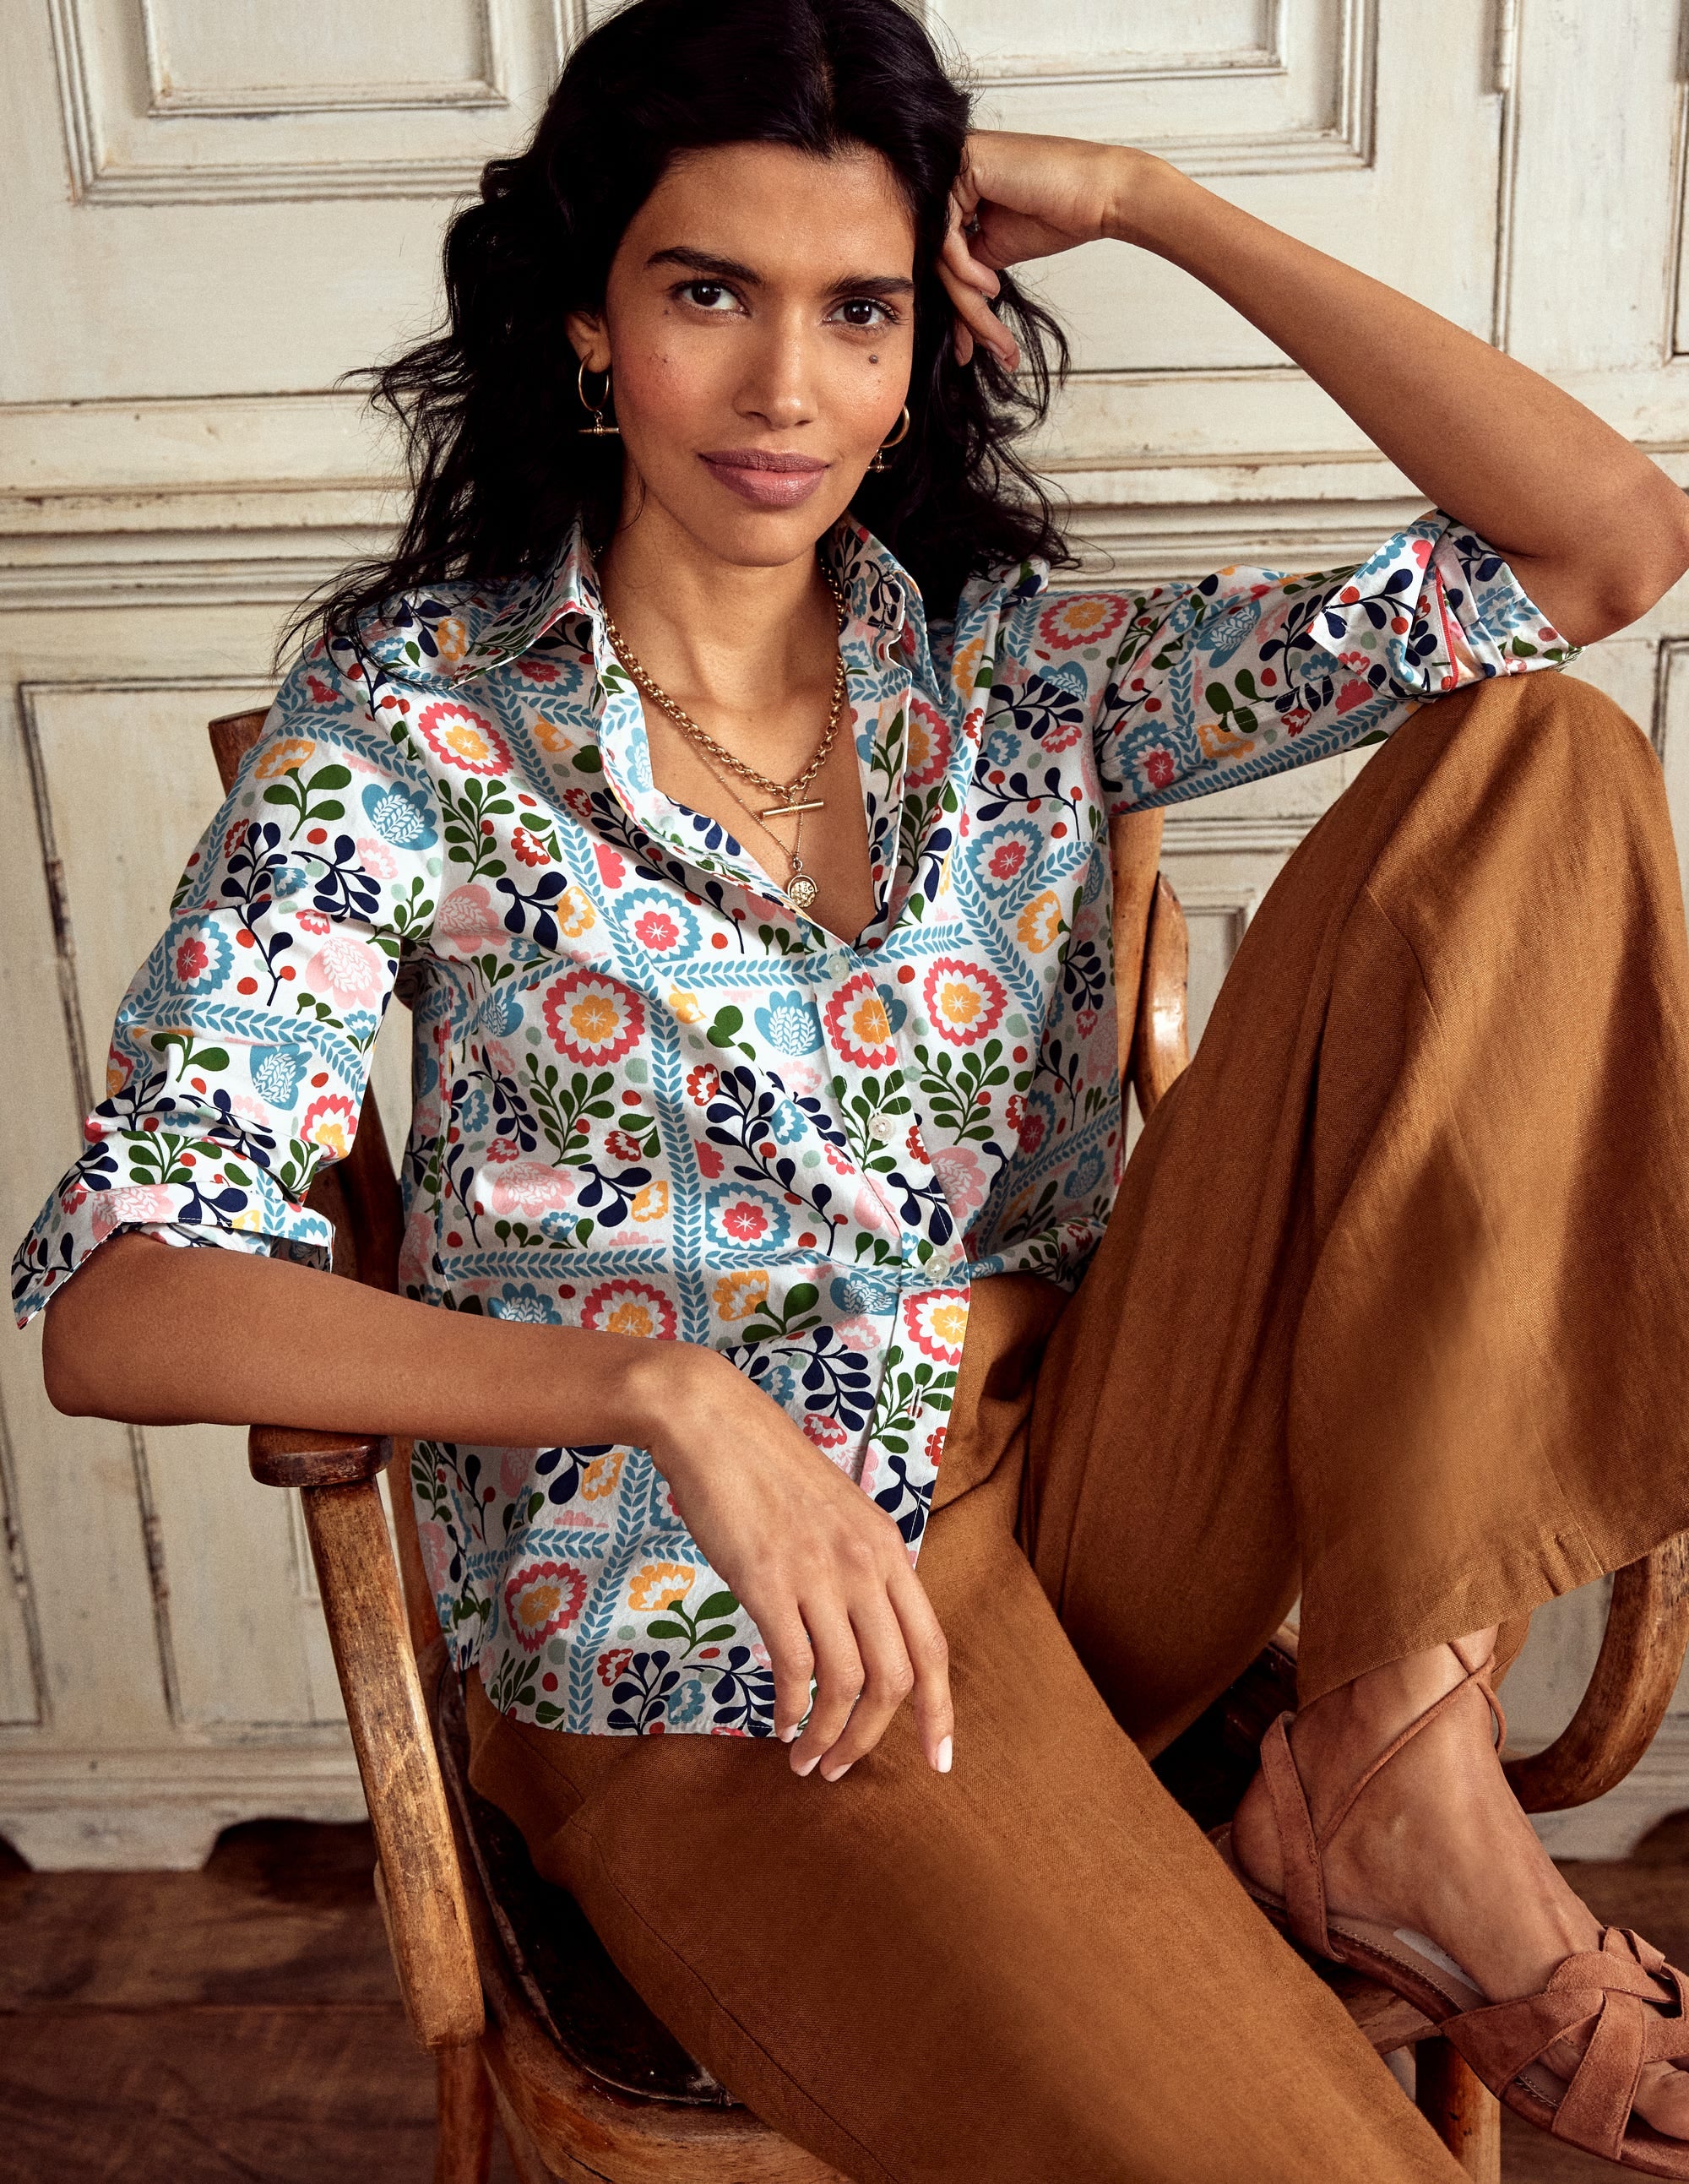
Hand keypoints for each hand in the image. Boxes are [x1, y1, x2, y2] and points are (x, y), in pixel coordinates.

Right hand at [644, 1347, 953, 1780]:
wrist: (713, 1424)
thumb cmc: (767, 1470)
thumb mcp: (837, 1515)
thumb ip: (858, 1567)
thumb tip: (865, 1631)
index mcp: (887, 1549)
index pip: (932, 1646)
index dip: (939, 1711)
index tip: (937, 1760)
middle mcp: (865, 1564)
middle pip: (896, 1678)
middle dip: (872, 1738)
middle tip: (842, 1770)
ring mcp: (819, 1573)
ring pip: (848, 1683)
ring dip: (829, 1736)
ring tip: (806, 1761)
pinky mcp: (769, 1582)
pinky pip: (796, 1667)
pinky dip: (792, 1708)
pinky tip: (780, 1723)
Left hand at [938, 129, 1148, 367]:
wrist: (1101, 195)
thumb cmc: (1062, 216)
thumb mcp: (997, 249)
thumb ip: (964, 262)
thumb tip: (937, 297)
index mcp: (960, 190)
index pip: (941, 254)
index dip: (953, 304)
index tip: (964, 347)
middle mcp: (952, 173)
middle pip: (936, 254)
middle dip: (957, 309)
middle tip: (969, 350)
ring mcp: (955, 166)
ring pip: (939, 250)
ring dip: (964, 298)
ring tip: (991, 327)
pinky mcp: (964, 166)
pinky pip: (945, 233)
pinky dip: (964, 268)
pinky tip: (989, 285)